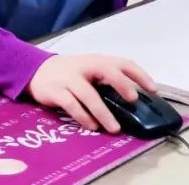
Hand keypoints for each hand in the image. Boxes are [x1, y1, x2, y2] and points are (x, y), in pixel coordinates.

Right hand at [26, 54, 155, 132]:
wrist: (35, 71)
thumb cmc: (69, 73)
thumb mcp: (89, 70)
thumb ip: (108, 80)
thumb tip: (133, 100)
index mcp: (97, 60)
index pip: (123, 62)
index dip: (139, 74)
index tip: (153, 89)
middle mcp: (85, 66)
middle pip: (107, 71)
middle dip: (122, 84)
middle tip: (134, 100)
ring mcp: (70, 79)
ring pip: (89, 95)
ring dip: (103, 112)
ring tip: (114, 128)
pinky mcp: (56, 92)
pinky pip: (72, 105)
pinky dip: (83, 116)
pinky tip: (92, 126)